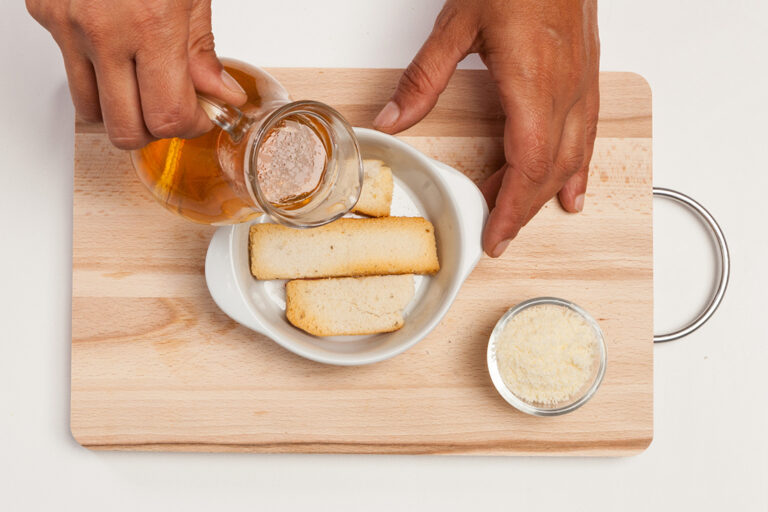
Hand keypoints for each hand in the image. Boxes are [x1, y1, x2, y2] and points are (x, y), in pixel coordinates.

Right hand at [26, 0, 247, 148]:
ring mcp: (67, 26)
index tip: (201, 115)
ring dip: (120, 110)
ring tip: (142, 85)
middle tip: (171, 109)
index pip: (169, 116)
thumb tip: (220, 95)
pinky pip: (69, 68)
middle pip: (125, 129)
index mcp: (151, 25)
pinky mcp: (45, 15)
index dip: (190, 127)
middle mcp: (103, 31)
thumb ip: (202, 51)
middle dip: (154, 130)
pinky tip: (115, 49)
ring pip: (90, 111)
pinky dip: (95, 72)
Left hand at [373, 0, 599, 256]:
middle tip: (500, 234)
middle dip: (525, 210)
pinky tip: (574, 183)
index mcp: (532, 85)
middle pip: (550, 170)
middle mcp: (565, 91)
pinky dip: (580, 166)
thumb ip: (424, 79)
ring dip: (550, 192)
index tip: (495, 236)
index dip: (512, 209)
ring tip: (533, 217)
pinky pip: (590, 132)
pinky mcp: (588, 73)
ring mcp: (582, 83)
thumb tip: (395, 118)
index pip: (526, 167)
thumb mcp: (457, 25)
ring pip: (574, 155)